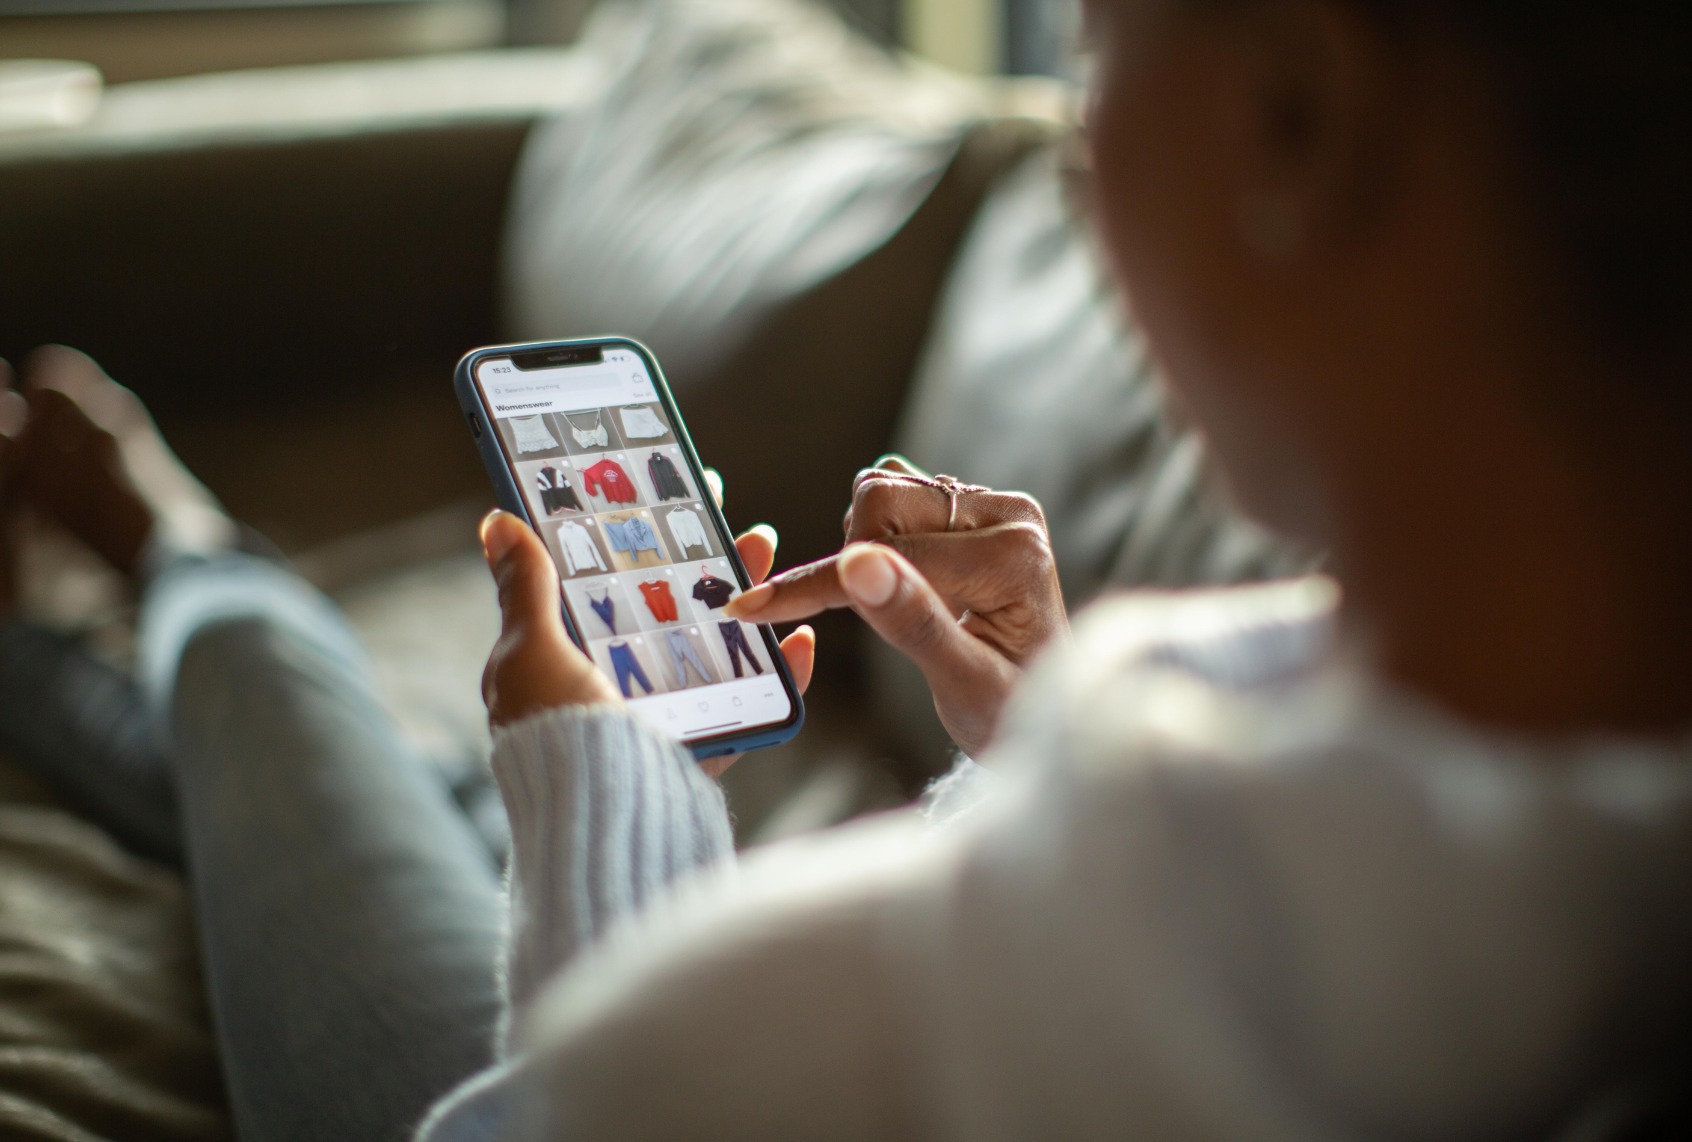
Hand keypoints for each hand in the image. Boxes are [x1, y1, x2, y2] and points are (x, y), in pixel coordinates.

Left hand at [479, 483, 815, 777]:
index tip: (669, 496)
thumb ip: (527, 590)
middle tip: (732, 520)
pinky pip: (751, 705)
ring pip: (713, 644)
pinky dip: (780, 674)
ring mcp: (662, 717)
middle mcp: (613, 687)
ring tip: (765, 551)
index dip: (636, 537)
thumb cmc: (555, 737)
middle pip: (669, 608)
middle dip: (704, 560)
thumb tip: (498, 521)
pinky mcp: (703, 749)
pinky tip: (799, 640)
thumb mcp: (530, 654)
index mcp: (565, 660)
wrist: (602, 825)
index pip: (605, 582)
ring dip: (745, 596)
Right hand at [727, 457, 1065, 756]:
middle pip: (882, 500)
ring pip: (880, 491)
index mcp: (1016, 556)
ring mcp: (990, 505)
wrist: (1032, 706)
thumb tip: (857, 565)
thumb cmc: (1007, 710)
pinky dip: (871, 539)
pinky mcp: (969, 506)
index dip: (819, 586)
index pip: (892, 555)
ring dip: (863, 548)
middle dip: (853, 561)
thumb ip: (914, 625)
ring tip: (897, 606)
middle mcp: (1009, 515)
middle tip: (875, 618)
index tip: (753, 607)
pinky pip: (891, 495)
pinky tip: (897, 584)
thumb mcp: (964, 685)